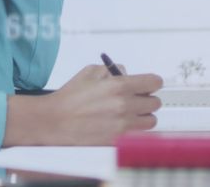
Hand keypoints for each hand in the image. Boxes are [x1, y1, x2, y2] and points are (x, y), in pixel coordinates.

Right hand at [4, 65, 162, 146]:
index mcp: (119, 86)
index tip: (148, 85)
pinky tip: (122, 125)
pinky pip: (138, 135)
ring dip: (143, 116)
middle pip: (155, 102)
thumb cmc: (70, 97)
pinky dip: (135, 130)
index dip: (152, 82)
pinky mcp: (118, 140)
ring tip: (131, 114)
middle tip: (136, 99)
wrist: (54, 121)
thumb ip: (112, 70)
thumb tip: (127, 73)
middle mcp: (124, 105)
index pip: (154, 82)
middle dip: (147, 99)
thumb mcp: (90, 72)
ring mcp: (122, 125)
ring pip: (151, 120)